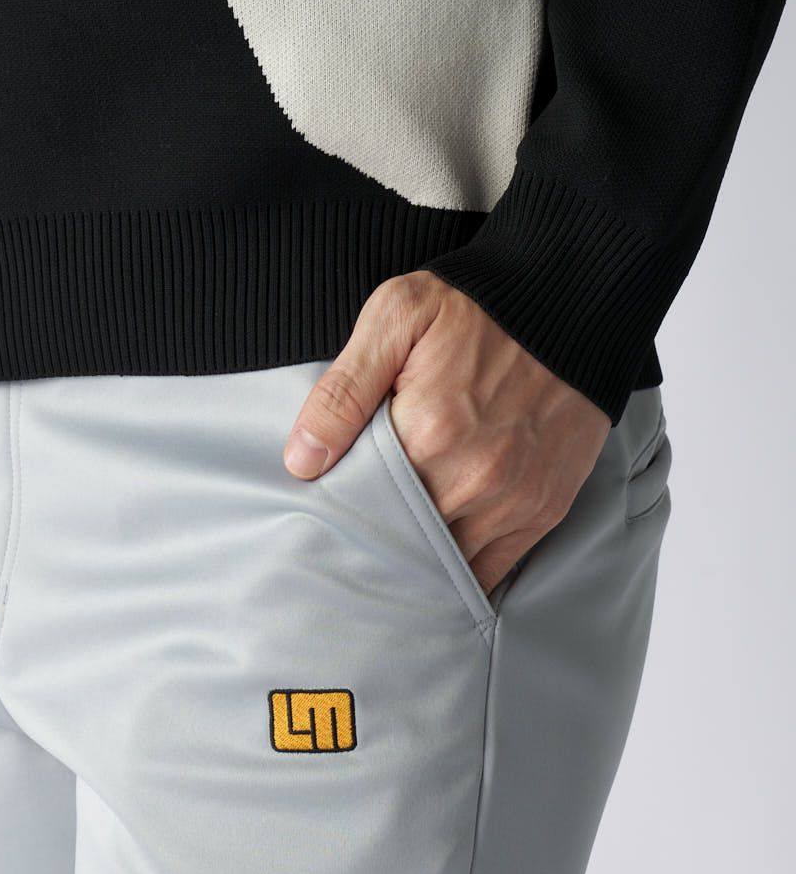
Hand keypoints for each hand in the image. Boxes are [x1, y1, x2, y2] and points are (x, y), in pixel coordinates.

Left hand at [282, 271, 611, 597]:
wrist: (572, 299)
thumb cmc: (476, 307)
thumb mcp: (396, 319)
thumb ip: (344, 392)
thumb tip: (302, 461)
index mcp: (429, 435)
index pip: (364, 508)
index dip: (343, 518)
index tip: (328, 519)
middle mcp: (475, 479)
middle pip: (404, 544)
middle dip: (377, 545)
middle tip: (353, 543)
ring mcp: (514, 501)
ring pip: (447, 565)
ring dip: (417, 565)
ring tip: (391, 554)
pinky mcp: (544, 509)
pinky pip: (492, 569)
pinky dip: (461, 574)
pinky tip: (434, 565)